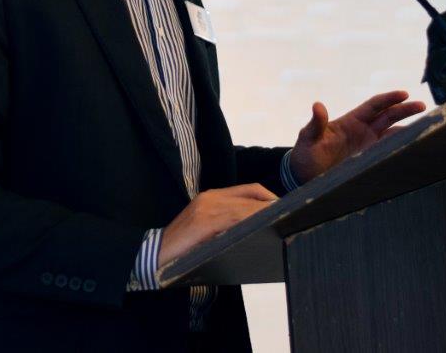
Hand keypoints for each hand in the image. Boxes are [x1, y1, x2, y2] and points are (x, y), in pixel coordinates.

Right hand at [158, 183, 276, 268]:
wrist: (153, 254)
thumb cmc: (182, 248)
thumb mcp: (207, 230)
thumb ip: (227, 224)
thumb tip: (256, 229)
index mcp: (212, 197)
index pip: (249, 189)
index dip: (269, 197)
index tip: (284, 210)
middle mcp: (211, 197)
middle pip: (252, 194)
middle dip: (274, 204)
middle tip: (292, 217)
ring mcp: (207, 208)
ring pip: (247, 206)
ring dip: (267, 214)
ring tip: (283, 224)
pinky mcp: (204, 221)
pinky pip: (235, 218)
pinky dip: (252, 221)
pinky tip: (265, 229)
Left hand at [288, 90, 425, 183]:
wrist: (304, 177)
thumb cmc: (306, 154)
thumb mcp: (308, 138)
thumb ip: (315, 124)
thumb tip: (317, 105)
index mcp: (351, 121)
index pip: (374, 106)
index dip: (389, 99)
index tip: (404, 94)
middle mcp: (363, 131)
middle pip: (389, 116)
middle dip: (406, 110)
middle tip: (423, 107)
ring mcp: (368, 146)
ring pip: (393, 133)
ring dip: (409, 130)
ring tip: (428, 128)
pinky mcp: (370, 161)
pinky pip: (389, 152)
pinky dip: (402, 149)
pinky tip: (416, 150)